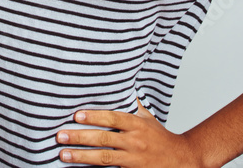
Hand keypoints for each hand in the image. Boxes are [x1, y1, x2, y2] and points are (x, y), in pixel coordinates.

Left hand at [57, 99, 202, 166]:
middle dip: (80, 138)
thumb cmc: (160, 138)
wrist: (182, 160)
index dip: (94, 116)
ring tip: (63, 154)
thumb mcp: (147, 118)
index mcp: (137, 125)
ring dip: (81, 157)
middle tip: (60, 136)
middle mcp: (134, 142)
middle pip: (104, 139)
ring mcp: (133, 160)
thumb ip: (131, 104)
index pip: (113, 118)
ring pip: (104, 158)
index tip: (76, 115)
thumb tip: (117, 83)